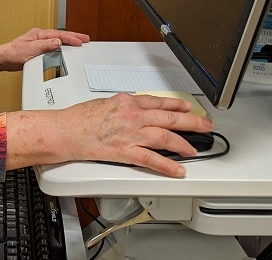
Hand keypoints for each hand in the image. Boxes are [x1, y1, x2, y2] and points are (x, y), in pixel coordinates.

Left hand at [0, 28, 89, 76]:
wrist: (4, 59)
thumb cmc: (14, 53)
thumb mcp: (31, 49)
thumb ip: (45, 45)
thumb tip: (57, 42)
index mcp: (39, 34)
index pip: (58, 35)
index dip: (71, 38)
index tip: (80, 41)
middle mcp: (40, 36)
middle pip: (60, 35)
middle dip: (73, 36)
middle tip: (86, 38)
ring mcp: (39, 42)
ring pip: (58, 39)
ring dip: (69, 40)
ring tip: (79, 42)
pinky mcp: (38, 49)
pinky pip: (53, 45)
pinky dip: (62, 45)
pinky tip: (65, 48)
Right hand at [6, 93, 213, 177]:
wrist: (66, 130)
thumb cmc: (80, 118)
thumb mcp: (106, 103)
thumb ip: (124, 107)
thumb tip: (137, 111)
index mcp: (127, 101)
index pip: (159, 102)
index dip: (178, 105)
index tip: (189, 108)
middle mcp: (133, 115)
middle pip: (169, 118)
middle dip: (192, 122)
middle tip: (205, 125)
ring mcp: (131, 134)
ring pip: (165, 137)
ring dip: (184, 144)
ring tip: (194, 150)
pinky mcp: (126, 152)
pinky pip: (152, 160)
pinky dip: (168, 166)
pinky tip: (179, 170)